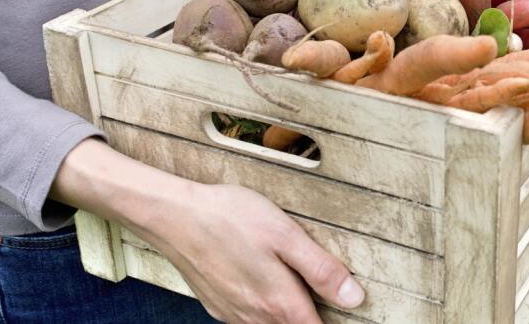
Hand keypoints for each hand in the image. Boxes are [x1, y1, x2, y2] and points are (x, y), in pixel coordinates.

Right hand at [52, 139, 363, 322]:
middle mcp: (255, 317)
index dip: (334, 321)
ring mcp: (233, 314)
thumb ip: (321, 269)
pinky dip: (262, 308)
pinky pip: (247, 318)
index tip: (345, 310)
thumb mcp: (286, 235)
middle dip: (310, 315)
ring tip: (293, 282)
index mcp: (279, 302)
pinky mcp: (217, 305)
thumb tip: (354, 297)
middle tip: (321, 291)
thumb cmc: (230, 218)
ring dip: (286, 312)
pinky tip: (262, 280)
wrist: (174, 216)